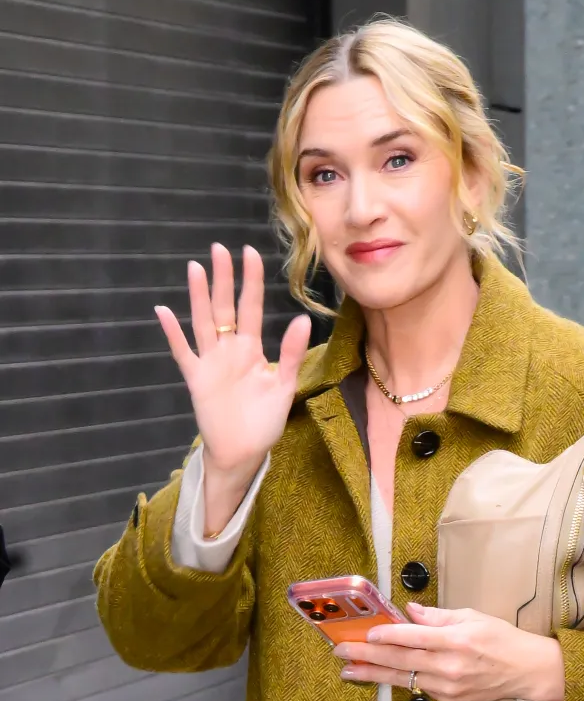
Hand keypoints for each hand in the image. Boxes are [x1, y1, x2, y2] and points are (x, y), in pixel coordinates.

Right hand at [155, 243, 310, 477]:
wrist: (243, 452)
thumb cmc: (265, 421)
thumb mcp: (284, 386)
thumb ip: (292, 353)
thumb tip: (304, 319)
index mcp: (252, 349)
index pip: (251, 307)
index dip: (250, 281)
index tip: (249, 252)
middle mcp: (229, 349)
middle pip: (224, 307)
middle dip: (223, 278)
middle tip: (219, 248)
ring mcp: (210, 362)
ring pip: (203, 322)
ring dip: (199, 297)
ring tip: (195, 268)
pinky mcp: (196, 379)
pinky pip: (182, 352)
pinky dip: (172, 333)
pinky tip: (162, 311)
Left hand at [333, 603, 565, 700]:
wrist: (526, 672)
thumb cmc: (500, 639)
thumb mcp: (472, 616)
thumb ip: (438, 616)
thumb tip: (409, 611)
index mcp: (457, 640)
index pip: (415, 638)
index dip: (388, 636)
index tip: (366, 634)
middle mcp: (450, 666)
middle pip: (401, 661)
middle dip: (367, 657)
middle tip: (341, 653)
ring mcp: (448, 687)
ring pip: (403, 679)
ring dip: (373, 675)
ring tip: (348, 671)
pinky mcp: (448, 700)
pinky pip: (418, 687)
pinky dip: (397, 680)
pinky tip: (377, 675)